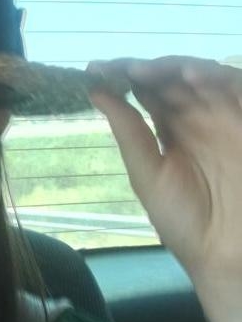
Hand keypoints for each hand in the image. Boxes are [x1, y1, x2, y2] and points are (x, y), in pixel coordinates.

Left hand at [87, 55, 241, 321]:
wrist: (230, 253)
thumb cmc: (187, 222)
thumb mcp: (148, 176)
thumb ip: (129, 132)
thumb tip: (96, 93)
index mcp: (169, 131)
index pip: (144, 92)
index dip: (120, 77)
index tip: (93, 71)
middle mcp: (197, 117)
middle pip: (169, 79)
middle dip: (143, 69)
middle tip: (120, 70)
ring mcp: (224, 116)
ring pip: (199, 76)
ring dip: (173, 68)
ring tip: (145, 72)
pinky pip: (234, 87)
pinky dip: (213, 77)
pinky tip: (190, 78)